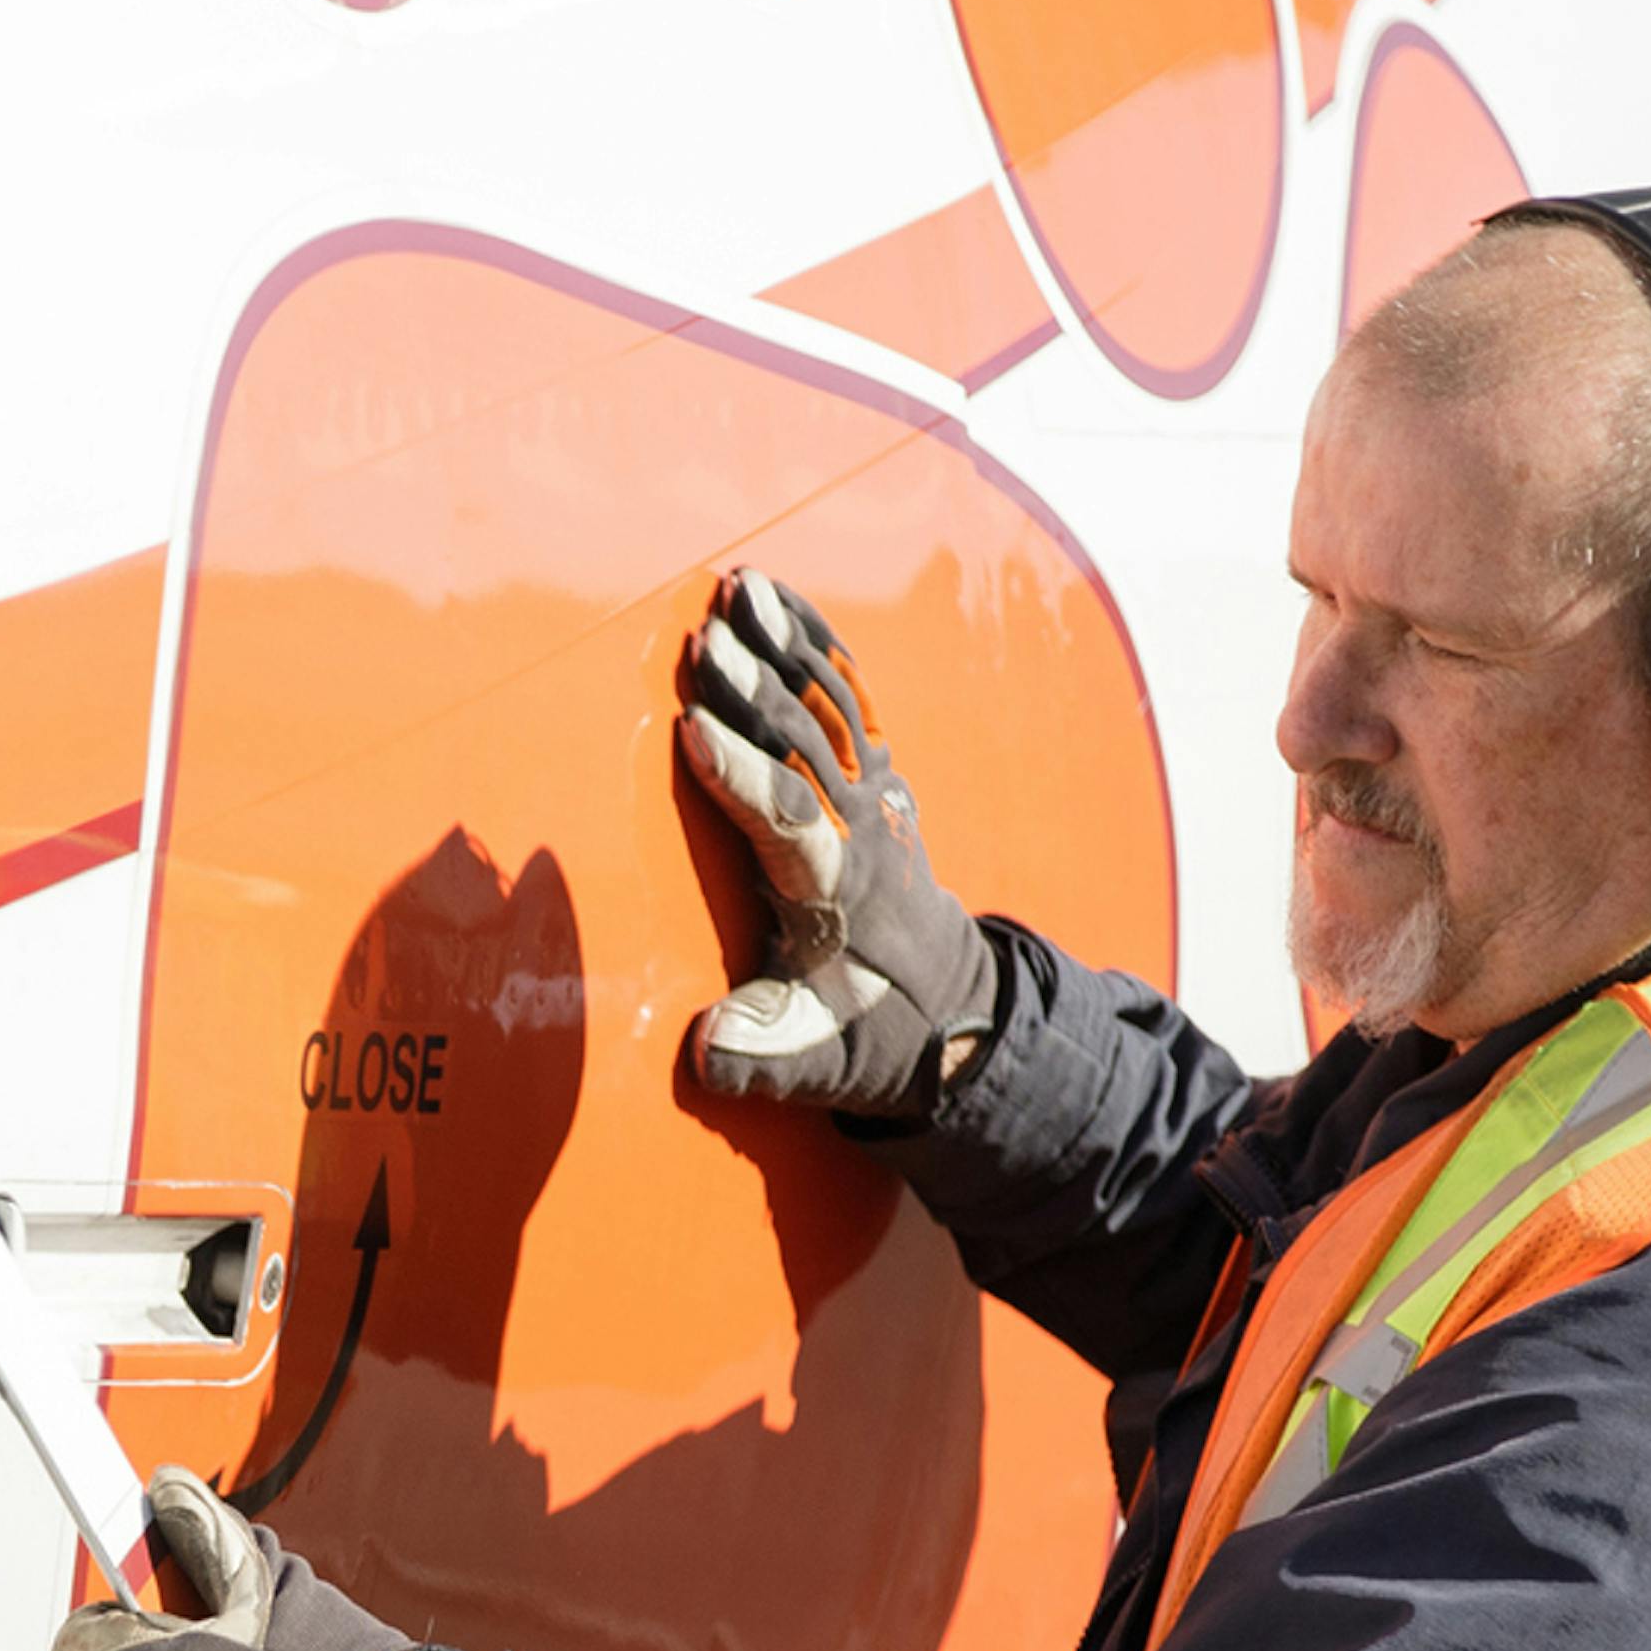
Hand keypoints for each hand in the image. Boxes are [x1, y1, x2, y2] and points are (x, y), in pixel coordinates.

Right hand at [677, 568, 1000, 1115]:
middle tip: (707, 641)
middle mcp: (862, 833)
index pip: (790, 824)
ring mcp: (875, 797)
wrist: (954, 1013)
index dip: (745, 778)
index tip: (696, 735)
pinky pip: (850, 696)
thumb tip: (709, 1053)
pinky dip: (813, 642)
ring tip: (737, 588)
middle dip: (759, 693)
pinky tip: (770, 594)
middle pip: (810, 749)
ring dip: (786, 646)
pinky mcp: (876, 778)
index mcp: (837, 893)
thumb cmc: (869, 1034)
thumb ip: (767, 1055)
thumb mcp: (820, 1062)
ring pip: (832, 706)